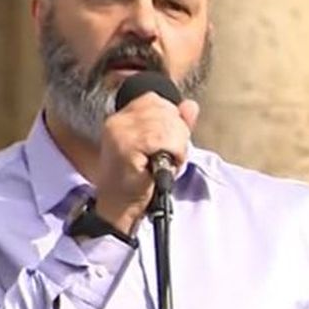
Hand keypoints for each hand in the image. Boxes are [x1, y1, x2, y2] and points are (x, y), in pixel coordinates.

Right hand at [93, 92, 199, 233]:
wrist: (121, 208)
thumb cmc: (138, 182)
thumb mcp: (160, 148)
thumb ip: (175, 124)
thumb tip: (191, 105)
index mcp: (122, 118)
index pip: (154, 99)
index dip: (170, 118)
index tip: (168, 142)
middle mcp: (118, 121)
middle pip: (164, 109)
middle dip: (177, 133)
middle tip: (170, 156)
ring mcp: (120, 133)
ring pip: (167, 124)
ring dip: (177, 146)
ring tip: (167, 162)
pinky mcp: (126, 147)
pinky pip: (163, 139)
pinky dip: (174, 153)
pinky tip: (167, 166)